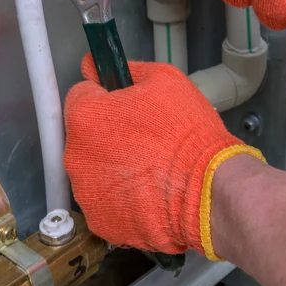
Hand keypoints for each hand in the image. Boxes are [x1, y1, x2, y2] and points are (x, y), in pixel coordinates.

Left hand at [63, 55, 262, 258]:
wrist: (209, 188)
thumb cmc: (188, 135)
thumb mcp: (164, 80)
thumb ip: (126, 69)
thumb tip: (98, 66)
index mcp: (85, 117)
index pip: (79, 95)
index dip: (104, 96)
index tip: (122, 105)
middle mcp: (76, 156)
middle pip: (83, 135)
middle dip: (106, 133)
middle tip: (142, 136)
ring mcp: (86, 192)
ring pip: (92, 169)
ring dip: (111, 166)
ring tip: (148, 164)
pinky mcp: (101, 220)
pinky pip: (105, 200)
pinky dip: (120, 196)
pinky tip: (146, 189)